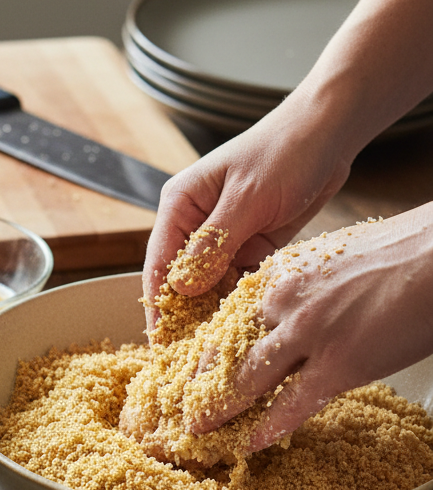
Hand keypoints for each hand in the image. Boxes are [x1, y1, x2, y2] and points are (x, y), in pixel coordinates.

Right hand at [142, 101, 353, 331]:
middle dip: (185, 317)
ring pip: (211, 286)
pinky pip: (239, 281)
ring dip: (215, 314)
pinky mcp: (250, 244)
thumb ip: (214, 244)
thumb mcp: (248, 199)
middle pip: (182, 280)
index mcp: (181, 207)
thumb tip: (181, 288)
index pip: (160, 264)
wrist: (330, 132)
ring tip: (218, 351)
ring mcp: (224, 237)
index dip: (159, 305)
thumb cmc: (285, 151)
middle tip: (189, 358)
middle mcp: (196, 225)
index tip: (160, 341)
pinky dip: (242, 302)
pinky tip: (245, 329)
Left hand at [188, 208, 432, 450]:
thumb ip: (298, 287)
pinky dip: (267, 429)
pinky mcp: (338, 364)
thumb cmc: (398, 252)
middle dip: (199, 385)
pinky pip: (291, 406)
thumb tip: (286, 311)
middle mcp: (280, 303)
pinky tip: (251, 444)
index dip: (204, 352)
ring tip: (198, 432)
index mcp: (276, 275)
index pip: (224, 320)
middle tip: (181, 407)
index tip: (189, 370)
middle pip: (223, 354)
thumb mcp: (328, 257)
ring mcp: (306, 335)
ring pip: (246, 383)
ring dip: (219, 412)